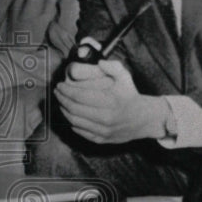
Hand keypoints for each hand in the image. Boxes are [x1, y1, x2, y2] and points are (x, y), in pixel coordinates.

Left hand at [54, 60, 170, 143]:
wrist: (144, 119)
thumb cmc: (131, 96)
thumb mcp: (125, 78)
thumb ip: (113, 67)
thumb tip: (100, 63)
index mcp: (110, 102)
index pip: (79, 96)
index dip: (66, 90)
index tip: (60, 85)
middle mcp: (106, 118)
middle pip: (74, 109)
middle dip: (62, 99)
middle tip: (57, 92)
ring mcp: (104, 131)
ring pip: (75, 122)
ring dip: (64, 111)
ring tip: (61, 102)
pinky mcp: (102, 139)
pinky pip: (82, 132)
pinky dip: (73, 124)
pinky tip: (70, 115)